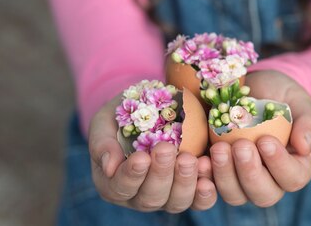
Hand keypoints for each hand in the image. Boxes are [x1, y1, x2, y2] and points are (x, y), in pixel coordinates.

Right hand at [88, 93, 216, 212]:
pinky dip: (206, 191)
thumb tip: (108, 167)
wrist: (153, 109)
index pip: (120, 188)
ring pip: (176, 202)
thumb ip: (102, 142)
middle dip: (160, 175)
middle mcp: (140, 196)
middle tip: (167, 150)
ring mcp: (167, 196)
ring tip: (190, 159)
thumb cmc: (123, 116)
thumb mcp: (105, 122)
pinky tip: (208, 169)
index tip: (141, 157)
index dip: (131, 176)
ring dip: (185, 182)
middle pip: (150, 198)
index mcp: (114, 184)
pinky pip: (201, 200)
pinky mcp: (192, 191)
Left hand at [209, 70, 310, 206]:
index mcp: (296, 166)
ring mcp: (243, 180)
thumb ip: (308, 121)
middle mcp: (271, 180)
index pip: (293, 178)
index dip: (279, 164)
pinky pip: (211, 188)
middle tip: (240, 146)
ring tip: (219, 148)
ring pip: (236, 195)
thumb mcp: (298, 100)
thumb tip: (304, 147)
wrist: (252, 89)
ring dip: (225, 175)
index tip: (265, 140)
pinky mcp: (220, 175)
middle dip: (250, 173)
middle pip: (264, 194)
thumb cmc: (281, 95)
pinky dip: (205, 177)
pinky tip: (201, 160)